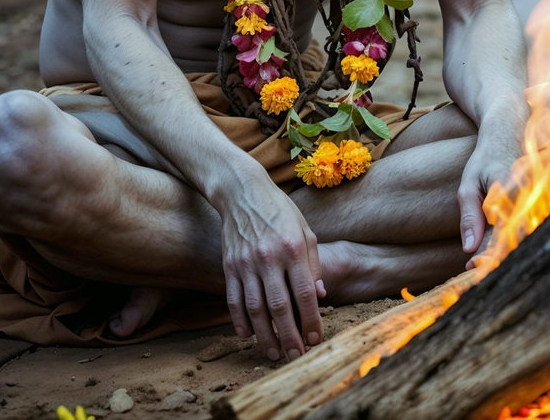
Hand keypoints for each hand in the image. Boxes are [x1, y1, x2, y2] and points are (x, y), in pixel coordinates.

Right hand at [215, 174, 322, 360]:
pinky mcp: (228, 266)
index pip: (305, 293)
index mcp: (293, 249)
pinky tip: (247, 335)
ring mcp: (245, 264)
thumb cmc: (281, 212)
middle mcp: (269, 258)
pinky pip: (233, 299)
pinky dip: (239, 320)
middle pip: (280, 306)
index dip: (311, 319)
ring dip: (264, 335)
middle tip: (295, 356)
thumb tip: (321, 296)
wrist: (243, 194)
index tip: (316, 339)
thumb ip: (314, 264)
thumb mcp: (306, 232)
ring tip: (273, 353)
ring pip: (255, 308)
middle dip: (289, 335)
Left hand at [458, 101, 526, 256]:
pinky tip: (498, 241)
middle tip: (475, 265)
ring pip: (526, 236)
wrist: (511, 129)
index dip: (487, 257)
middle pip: (517, 242)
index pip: (502, 238)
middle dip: (496, 259)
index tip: (470, 266)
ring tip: (484, 257)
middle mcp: (530, 198)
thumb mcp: (469, 186)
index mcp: (511, 195)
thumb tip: (469, 250)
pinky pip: (530, 226)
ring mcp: (541, 199)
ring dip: (506, 250)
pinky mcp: (544, 200)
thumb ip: (470, 218)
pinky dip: (514, 238)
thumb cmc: (486, 157)